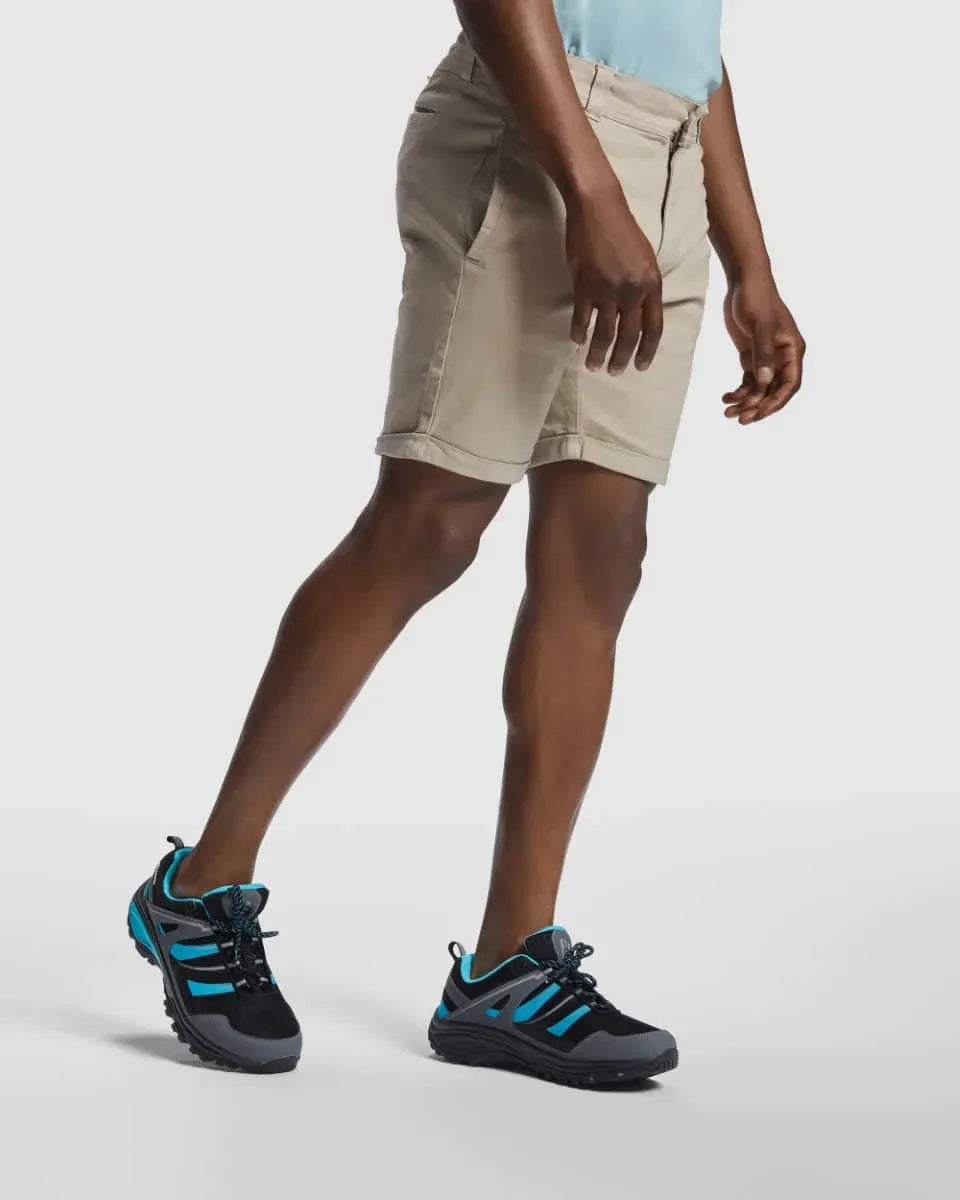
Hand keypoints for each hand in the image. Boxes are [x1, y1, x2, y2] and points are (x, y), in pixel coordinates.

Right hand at [566, 186, 662, 373]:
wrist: (597, 205)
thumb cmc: (621, 228)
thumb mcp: (645, 257)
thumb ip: (645, 285)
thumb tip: (639, 313)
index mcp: (652, 283)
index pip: (654, 327)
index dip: (647, 351)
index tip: (641, 366)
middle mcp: (633, 290)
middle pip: (629, 336)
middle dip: (622, 359)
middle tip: (615, 372)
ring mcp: (608, 289)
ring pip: (605, 333)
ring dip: (598, 353)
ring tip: (593, 365)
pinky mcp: (585, 285)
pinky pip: (582, 318)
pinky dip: (579, 332)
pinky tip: (577, 340)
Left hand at [722, 274, 805, 422]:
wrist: (744, 282)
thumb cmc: (757, 299)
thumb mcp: (760, 326)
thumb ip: (762, 353)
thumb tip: (765, 382)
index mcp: (792, 350)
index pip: (790, 384)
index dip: (776, 402)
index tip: (759, 413)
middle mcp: (782, 357)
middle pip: (774, 391)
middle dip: (758, 406)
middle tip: (740, 418)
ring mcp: (767, 358)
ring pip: (760, 389)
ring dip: (746, 402)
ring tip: (727, 411)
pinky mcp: (752, 356)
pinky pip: (749, 381)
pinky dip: (738, 392)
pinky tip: (725, 397)